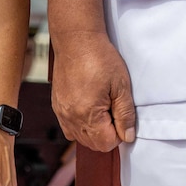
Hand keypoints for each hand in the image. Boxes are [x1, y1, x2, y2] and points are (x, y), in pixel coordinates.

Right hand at [51, 31, 135, 151]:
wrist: (77, 40)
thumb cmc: (100, 58)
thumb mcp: (121, 85)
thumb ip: (125, 114)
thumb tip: (128, 136)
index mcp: (88, 114)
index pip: (106, 144)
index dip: (119, 133)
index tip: (121, 115)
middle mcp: (71, 117)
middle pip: (93, 144)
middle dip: (107, 133)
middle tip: (113, 109)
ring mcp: (61, 113)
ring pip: (80, 138)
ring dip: (94, 130)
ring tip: (102, 106)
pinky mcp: (57, 106)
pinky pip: (69, 128)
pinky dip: (81, 124)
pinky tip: (89, 106)